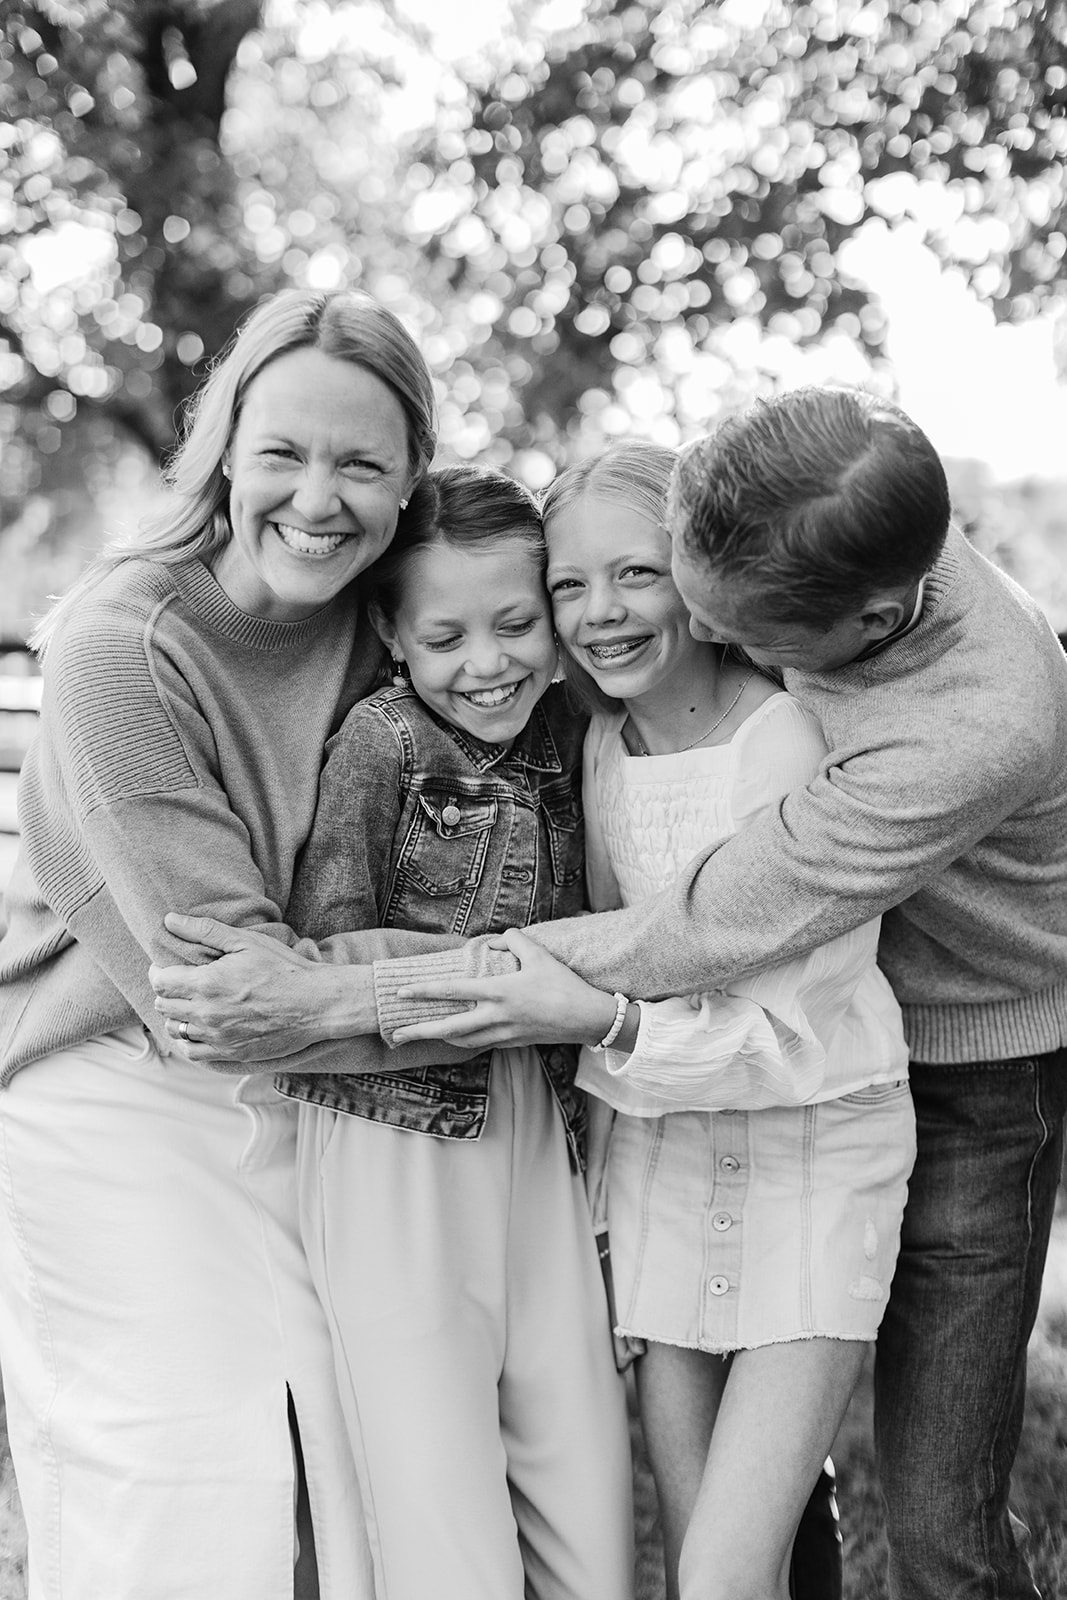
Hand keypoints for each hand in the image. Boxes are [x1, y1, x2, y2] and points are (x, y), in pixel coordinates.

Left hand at [150, 913, 357, 1062]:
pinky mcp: (231, 1053)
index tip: (167, 966)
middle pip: (163, 1006)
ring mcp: (218, 1038)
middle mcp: (207, 1015)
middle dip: (167, 992)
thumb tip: (170, 920)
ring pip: (175, 1030)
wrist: (316, 1004)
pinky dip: (189, 1040)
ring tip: (191, 1004)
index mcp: (207, 984)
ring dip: (177, 1016)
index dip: (159, 971)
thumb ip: (204, 930)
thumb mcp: (246, 941)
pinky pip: (193, 1052)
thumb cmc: (284, 968)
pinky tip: (200, 1028)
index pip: (161, 982)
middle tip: (181, 982)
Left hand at [390, 928, 619, 1049]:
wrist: (587, 1019)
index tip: (402, 992)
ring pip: (462, 1041)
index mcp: (498, 992)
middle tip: (395, 1035)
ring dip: (439, 1039)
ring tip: (422, 1035)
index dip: (424, 991)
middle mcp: (496, 1016)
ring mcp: (504, 1033)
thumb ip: (513, 940)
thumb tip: (495, 940)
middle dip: (419, 1031)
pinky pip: (480, 1044)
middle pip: (448, 1028)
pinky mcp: (513, 1043)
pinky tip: (457, 1038)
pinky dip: (464, 1042)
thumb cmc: (564, 984)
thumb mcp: (539, 953)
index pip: (452, 990)